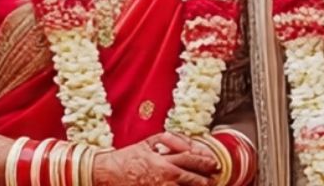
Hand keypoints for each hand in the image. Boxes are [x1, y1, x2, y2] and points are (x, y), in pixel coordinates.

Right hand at [92, 132, 219, 185]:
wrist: (108, 173)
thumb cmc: (127, 158)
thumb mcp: (148, 143)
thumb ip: (169, 141)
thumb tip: (188, 144)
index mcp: (165, 160)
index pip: (192, 160)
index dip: (206, 162)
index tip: (215, 164)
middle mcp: (166, 177)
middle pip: (194, 179)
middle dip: (207, 179)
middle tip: (215, 178)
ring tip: (205, 185)